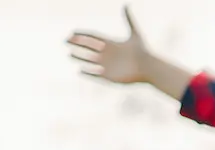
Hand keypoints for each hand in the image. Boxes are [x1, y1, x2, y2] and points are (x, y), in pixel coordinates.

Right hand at [68, 8, 192, 98]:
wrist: (149, 68)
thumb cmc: (143, 52)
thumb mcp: (135, 34)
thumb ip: (130, 20)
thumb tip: (127, 5)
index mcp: (111, 44)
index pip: (93, 37)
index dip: (83, 35)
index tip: (73, 32)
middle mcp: (108, 54)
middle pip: (89, 48)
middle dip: (77, 44)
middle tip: (66, 41)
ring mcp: (108, 66)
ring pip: (90, 61)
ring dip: (79, 58)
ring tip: (69, 55)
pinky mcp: (110, 77)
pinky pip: (96, 75)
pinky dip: (88, 73)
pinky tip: (80, 71)